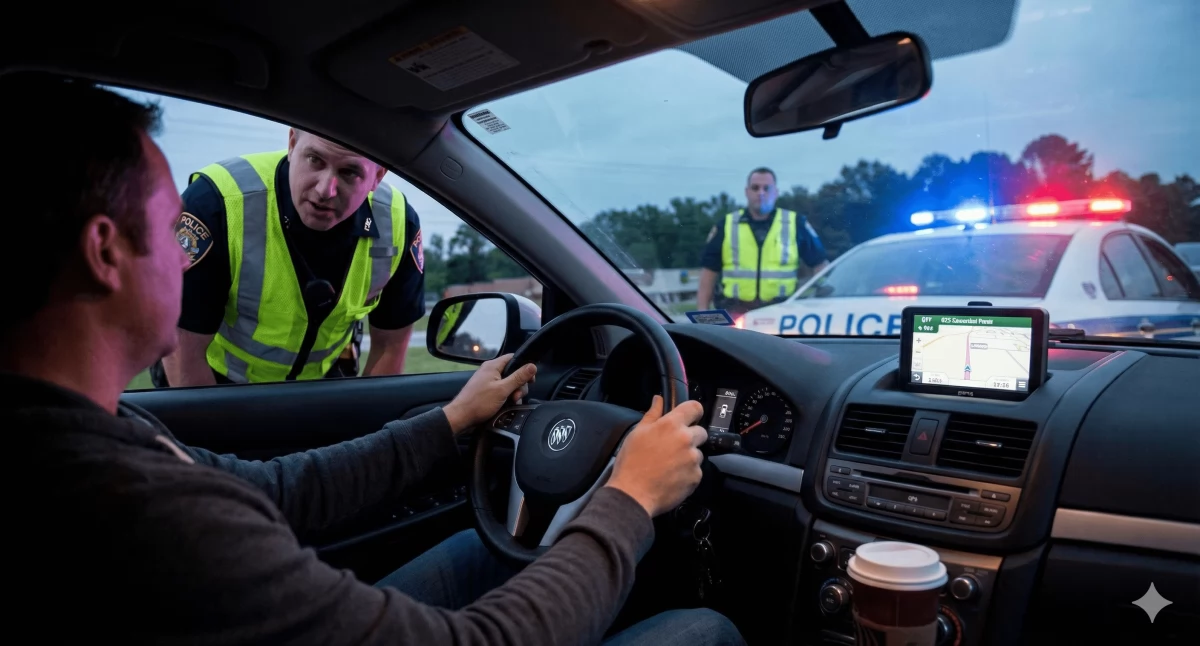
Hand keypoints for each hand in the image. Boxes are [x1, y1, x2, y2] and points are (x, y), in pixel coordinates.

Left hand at [443, 354, 536, 434]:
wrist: (461, 417)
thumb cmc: (479, 402)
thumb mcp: (503, 389)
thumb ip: (518, 377)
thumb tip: (532, 366)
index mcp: (493, 366)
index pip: (514, 358)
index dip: (524, 367)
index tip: (530, 379)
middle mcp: (490, 371)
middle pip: (513, 373)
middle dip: (519, 385)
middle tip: (516, 396)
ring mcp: (488, 381)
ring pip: (508, 384)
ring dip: (513, 393)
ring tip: (510, 403)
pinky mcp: (487, 391)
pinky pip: (502, 391)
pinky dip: (506, 398)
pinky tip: (506, 405)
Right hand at [605, 395, 706, 517]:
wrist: (633, 494)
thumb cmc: (631, 463)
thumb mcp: (637, 433)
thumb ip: (652, 414)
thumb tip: (658, 400)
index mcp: (671, 425)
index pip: (695, 407)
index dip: (693, 412)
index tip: (689, 417)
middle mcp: (686, 439)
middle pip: (700, 432)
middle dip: (690, 437)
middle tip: (672, 447)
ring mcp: (693, 459)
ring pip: (697, 453)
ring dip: (688, 457)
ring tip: (669, 465)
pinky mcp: (696, 477)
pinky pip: (696, 471)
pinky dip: (687, 473)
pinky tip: (671, 477)